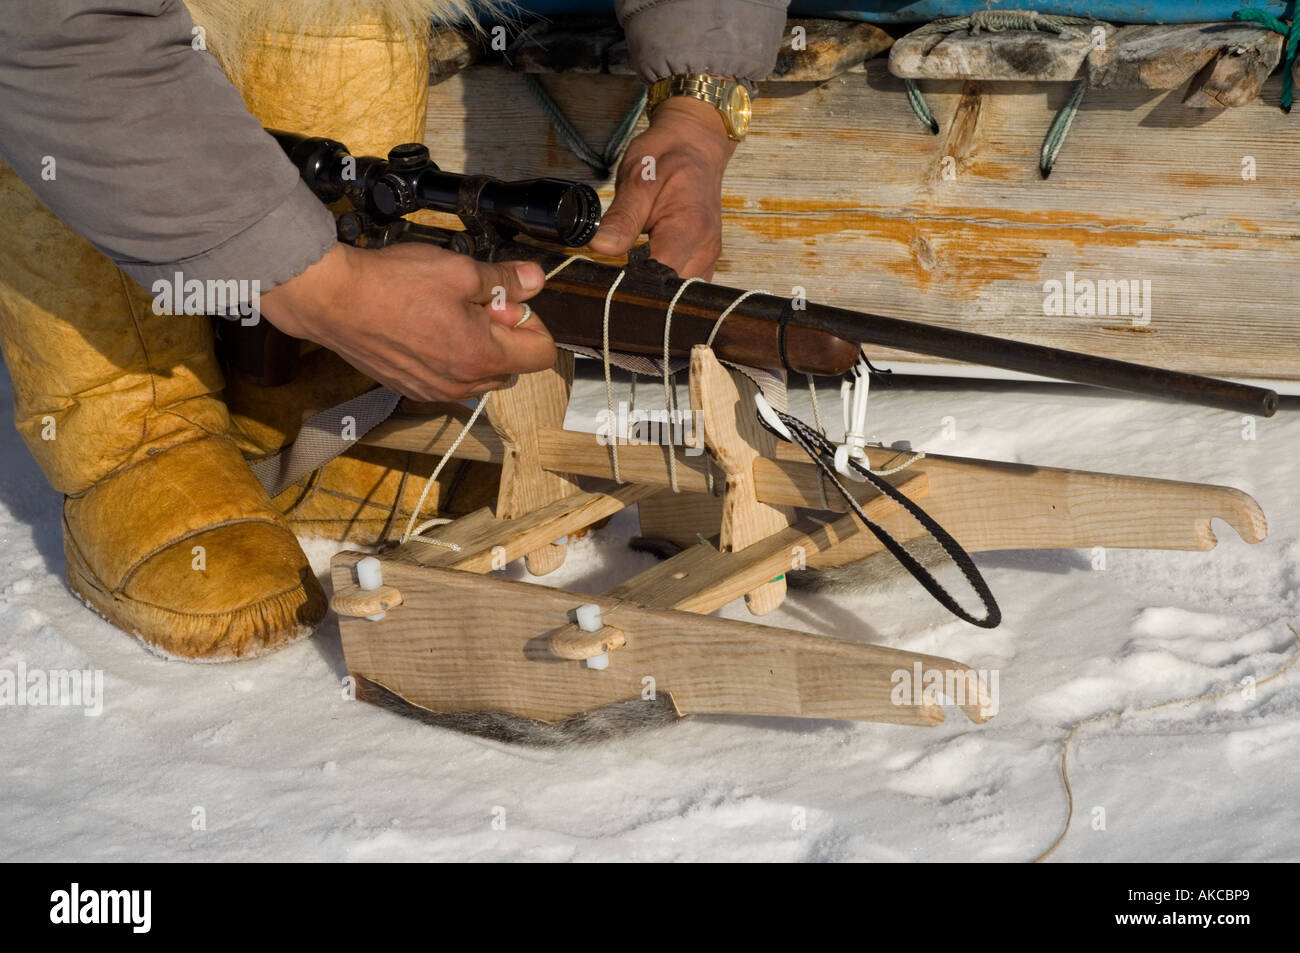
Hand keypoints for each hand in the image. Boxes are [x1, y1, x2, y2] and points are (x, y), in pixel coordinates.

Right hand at [259, 242, 554, 401]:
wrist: (332, 300)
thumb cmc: (394, 284)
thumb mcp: (460, 270)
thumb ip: (504, 281)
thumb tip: (536, 280)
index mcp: (482, 357)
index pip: (542, 353)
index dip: (532, 320)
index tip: (507, 300)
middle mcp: (462, 385)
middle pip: (511, 365)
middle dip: (503, 334)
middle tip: (472, 301)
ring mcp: (434, 391)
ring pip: (479, 373)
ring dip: (475, 345)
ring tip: (444, 313)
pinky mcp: (410, 389)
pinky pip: (448, 378)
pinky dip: (447, 355)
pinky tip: (422, 326)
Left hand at [588, 95, 737, 278]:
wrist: (695, 144)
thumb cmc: (666, 156)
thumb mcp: (637, 178)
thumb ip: (621, 218)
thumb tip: (600, 247)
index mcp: (688, 230)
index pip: (659, 279)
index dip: (633, 287)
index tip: (608, 286)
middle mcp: (704, 249)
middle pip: (672, 295)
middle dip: (642, 296)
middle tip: (611, 289)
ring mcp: (708, 257)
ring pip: (680, 296)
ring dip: (655, 295)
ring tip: (626, 286)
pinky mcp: (705, 260)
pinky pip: (686, 287)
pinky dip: (665, 289)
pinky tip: (644, 281)